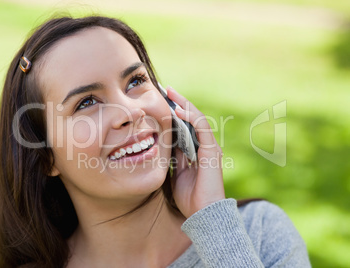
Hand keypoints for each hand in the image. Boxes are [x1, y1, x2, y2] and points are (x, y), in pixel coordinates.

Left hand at [167, 86, 224, 217]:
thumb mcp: (174, 172)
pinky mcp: (211, 151)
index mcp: (194, 150)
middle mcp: (203, 145)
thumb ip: (172, 156)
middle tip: (164, 88)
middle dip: (178, 102)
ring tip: (170, 92)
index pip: (184, 124)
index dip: (173, 111)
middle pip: (191, 117)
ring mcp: (209, 147)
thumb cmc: (188, 197)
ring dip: (183, 103)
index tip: (159, 100)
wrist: (202, 214)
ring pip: (197, 118)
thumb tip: (163, 141)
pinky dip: (191, 116)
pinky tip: (178, 109)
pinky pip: (202, 128)